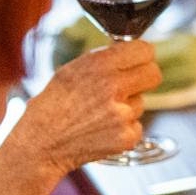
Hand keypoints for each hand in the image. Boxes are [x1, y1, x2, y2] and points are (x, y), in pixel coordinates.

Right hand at [8, 42, 161, 176]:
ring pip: (141, 102)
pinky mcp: (127, 136)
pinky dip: (124, 128)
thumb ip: (103, 60)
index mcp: (98, 65)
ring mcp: (122, 114)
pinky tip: (102, 130)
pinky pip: (137, 125)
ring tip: (99, 114)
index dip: (142, 56)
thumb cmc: (53, 106)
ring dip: (127, 106)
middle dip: (144, 78)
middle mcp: (112, 87)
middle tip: (130, 84)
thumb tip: (130, 52)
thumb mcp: (72, 71)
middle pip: (154, 74)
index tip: (139, 60)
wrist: (41, 144)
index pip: (145, 50)